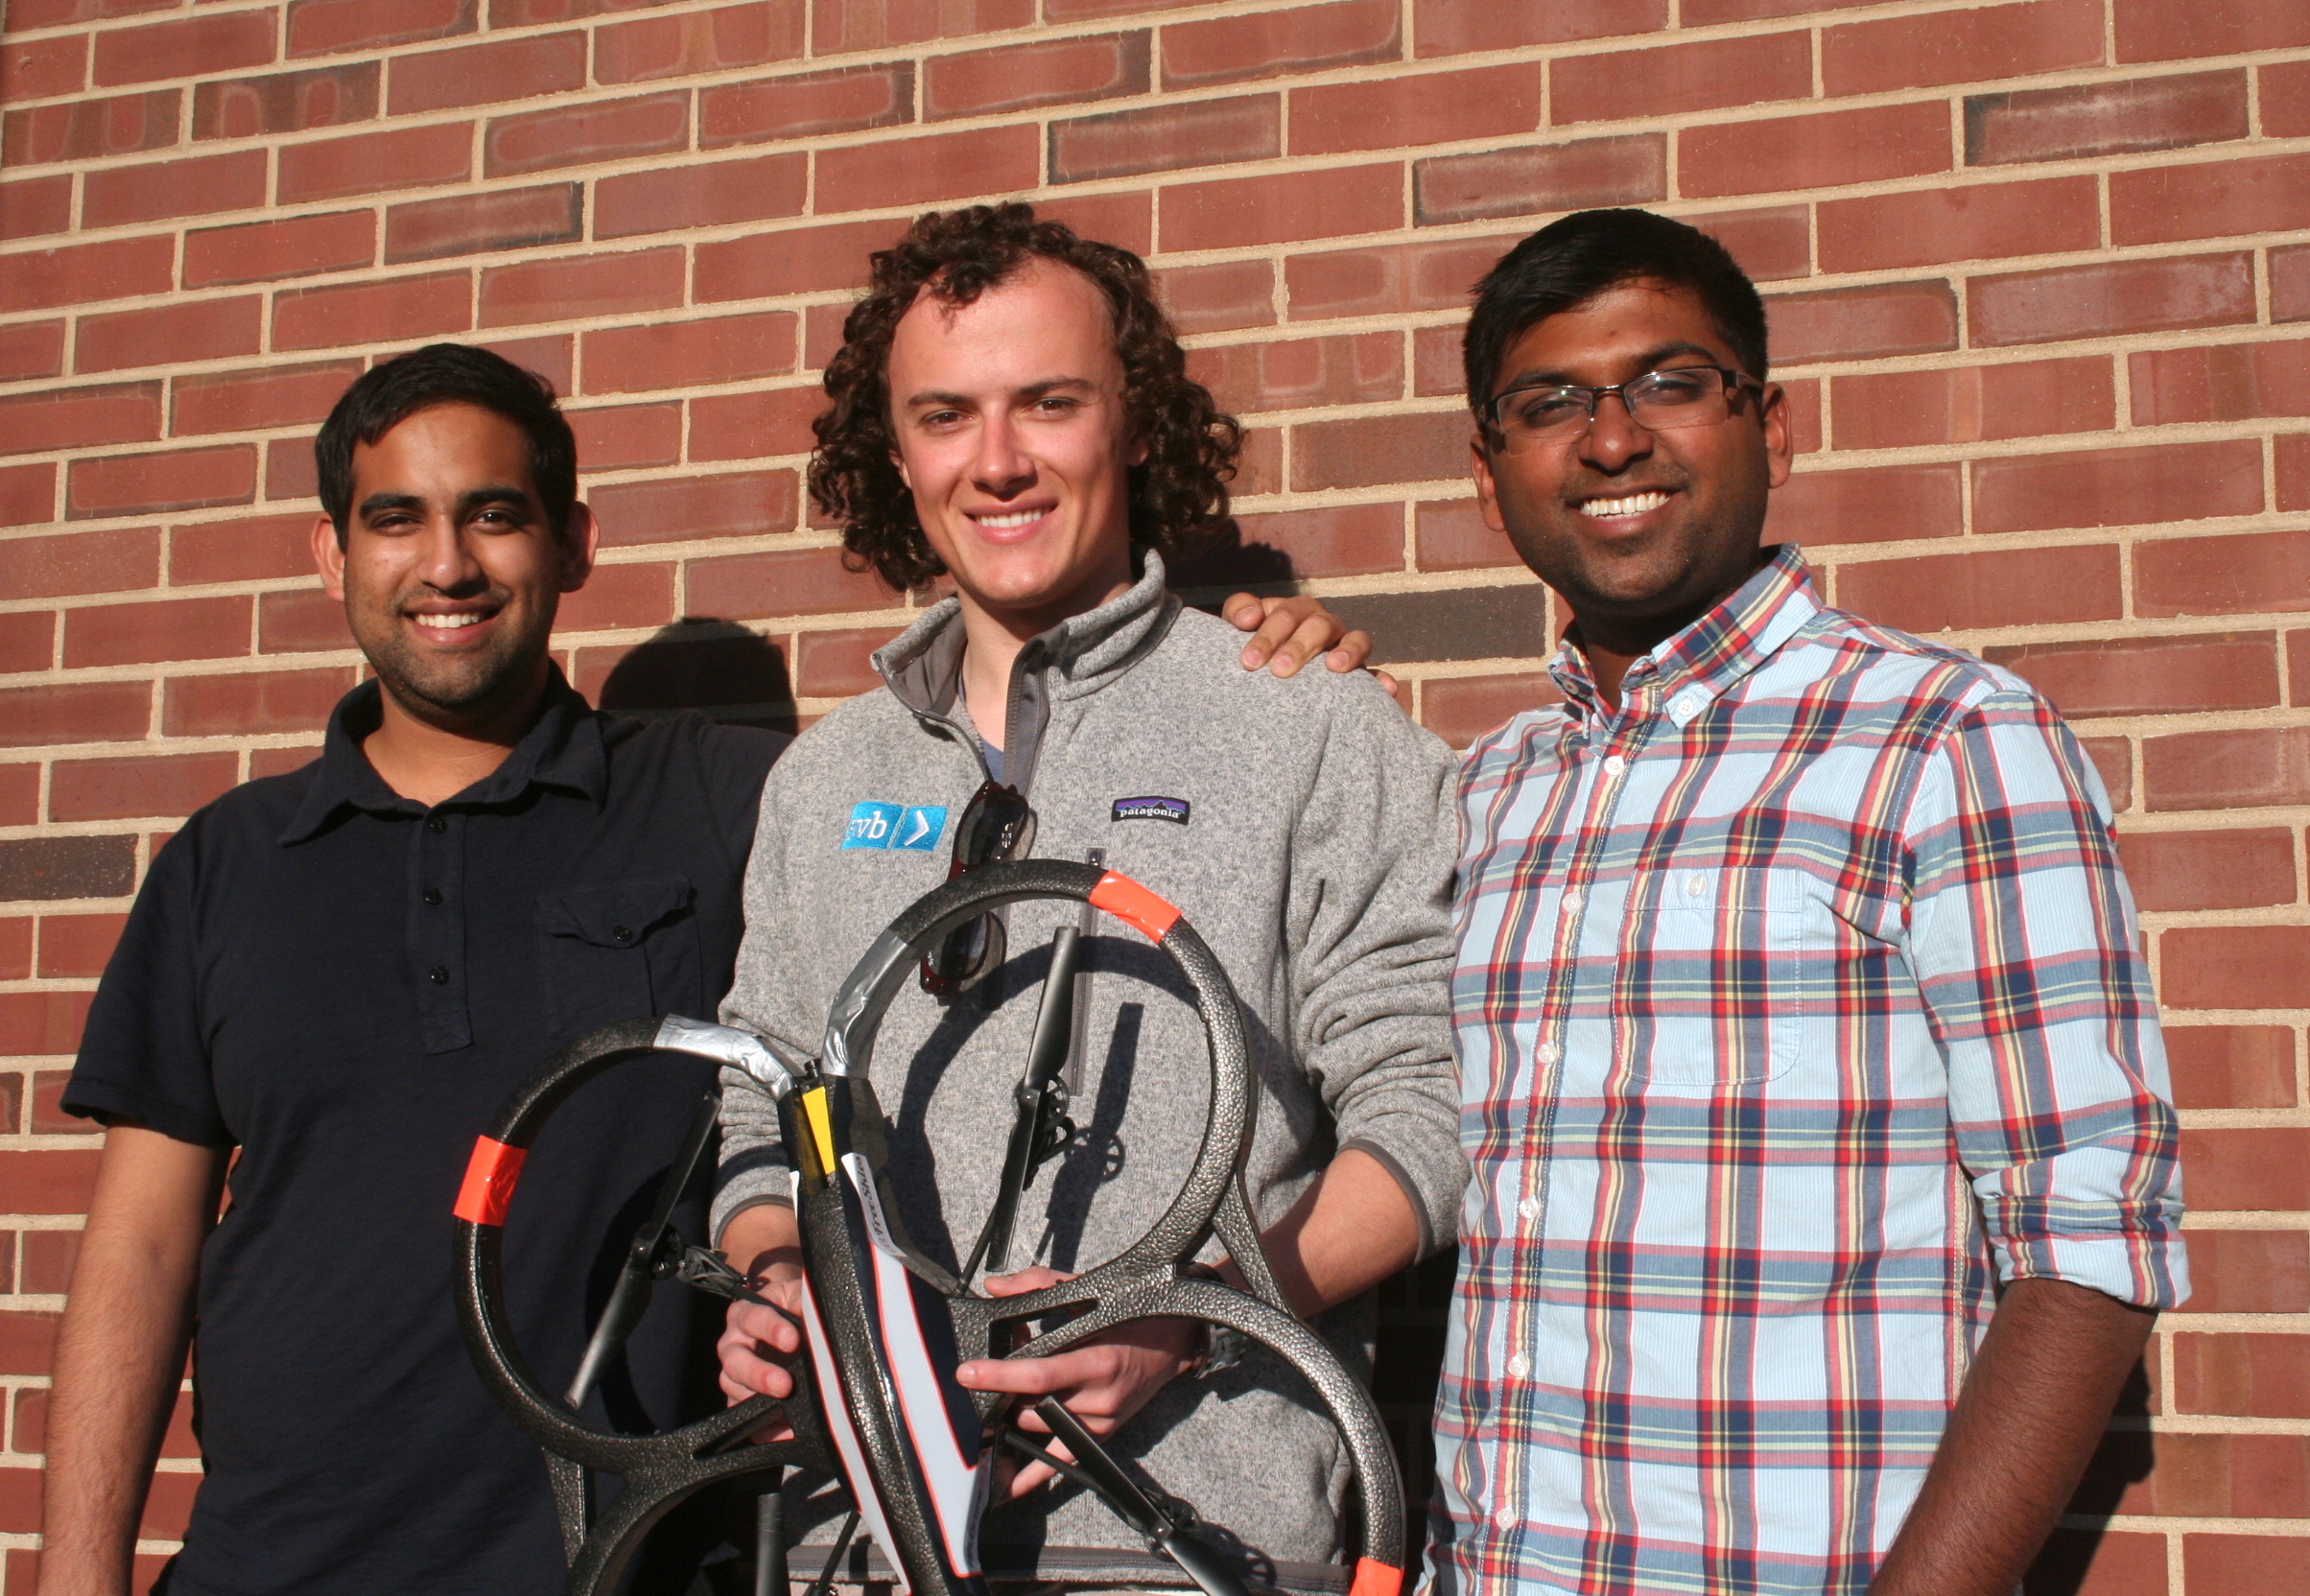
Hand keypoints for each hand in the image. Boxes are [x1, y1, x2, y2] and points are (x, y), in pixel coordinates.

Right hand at [717, 1276, 805, 1442]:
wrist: (793, 1325)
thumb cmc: (795, 1307)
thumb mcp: (798, 1294)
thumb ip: (802, 1298)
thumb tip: (815, 1310)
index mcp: (745, 1315)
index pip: (752, 1319)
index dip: (770, 1328)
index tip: (793, 1339)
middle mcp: (734, 1346)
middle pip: (736, 1362)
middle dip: (759, 1374)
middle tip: (784, 1385)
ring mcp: (736, 1377)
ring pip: (735, 1392)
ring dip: (759, 1401)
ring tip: (784, 1410)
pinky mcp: (742, 1404)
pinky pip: (747, 1421)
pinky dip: (766, 1429)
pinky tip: (786, 1431)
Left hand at [954, 1266, 1200, 1499]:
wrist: (1171, 1342)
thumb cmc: (1128, 1314)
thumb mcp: (1088, 1292)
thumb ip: (1038, 1285)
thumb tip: (994, 1287)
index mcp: (1096, 1360)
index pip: (1038, 1374)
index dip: (999, 1375)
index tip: (967, 1373)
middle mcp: (1099, 1397)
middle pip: (1032, 1405)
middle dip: (1002, 1392)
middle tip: (985, 1375)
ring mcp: (1101, 1421)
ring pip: (1039, 1428)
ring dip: (1014, 1414)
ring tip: (1004, 1394)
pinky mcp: (1102, 1435)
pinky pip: (1063, 1461)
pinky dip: (1033, 1476)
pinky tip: (1007, 1487)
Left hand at [1222, 593, 1402, 702]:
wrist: (1266, 673)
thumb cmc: (1252, 646)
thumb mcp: (1238, 627)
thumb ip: (1239, 612)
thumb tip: (1248, 617)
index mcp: (1297, 611)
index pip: (1287, 614)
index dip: (1268, 635)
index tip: (1249, 661)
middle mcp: (1325, 625)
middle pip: (1320, 626)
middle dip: (1300, 647)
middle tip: (1279, 671)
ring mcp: (1346, 647)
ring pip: (1357, 640)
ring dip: (1348, 652)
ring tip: (1334, 667)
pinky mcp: (1360, 674)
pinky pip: (1376, 675)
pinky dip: (1382, 680)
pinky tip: (1386, 689)